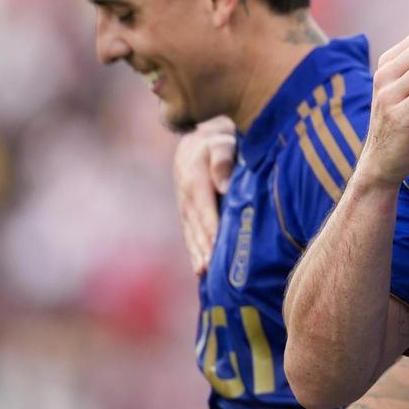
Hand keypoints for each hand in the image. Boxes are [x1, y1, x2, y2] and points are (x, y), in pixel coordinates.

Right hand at [173, 116, 237, 274]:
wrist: (200, 136)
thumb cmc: (218, 138)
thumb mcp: (222, 141)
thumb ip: (223, 160)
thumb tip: (225, 186)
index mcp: (195, 178)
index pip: (204, 206)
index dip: (210, 227)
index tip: (217, 245)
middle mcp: (186, 194)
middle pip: (195, 224)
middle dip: (202, 246)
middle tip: (210, 269)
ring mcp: (184, 203)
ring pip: (190, 231)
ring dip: (196, 252)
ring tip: (204, 273)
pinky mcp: (186, 210)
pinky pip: (189, 232)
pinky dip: (194, 249)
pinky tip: (200, 267)